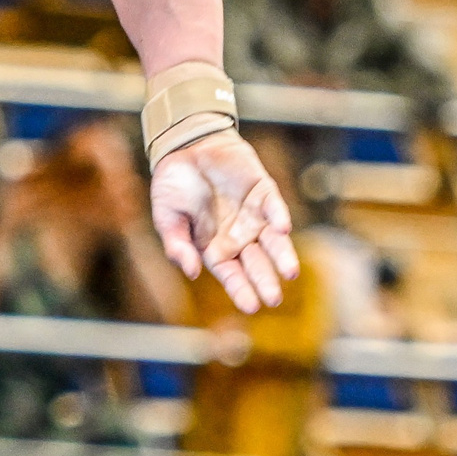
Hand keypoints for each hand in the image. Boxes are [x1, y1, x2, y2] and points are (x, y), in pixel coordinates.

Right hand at [150, 130, 296, 313]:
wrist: (184, 149)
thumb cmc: (173, 187)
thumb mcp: (166, 219)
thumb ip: (177, 246)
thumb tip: (192, 272)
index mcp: (215, 247)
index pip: (232, 274)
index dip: (241, 290)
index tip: (251, 306)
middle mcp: (239, 235)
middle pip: (256, 263)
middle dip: (265, 280)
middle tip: (273, 298)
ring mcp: (254, 215)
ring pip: (273, 240)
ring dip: (282, 256)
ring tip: (290, 273)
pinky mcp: (263, 192)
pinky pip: (273, 207)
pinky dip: (278, 216)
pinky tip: (283, 229)